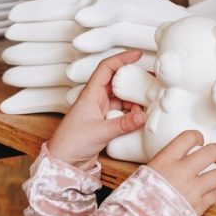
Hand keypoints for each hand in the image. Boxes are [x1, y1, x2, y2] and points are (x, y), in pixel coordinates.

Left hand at [47, 49, 147, 170]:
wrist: (63, 161)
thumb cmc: (71, 143)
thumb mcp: (99, 132)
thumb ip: (123, 124)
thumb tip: (143, 116)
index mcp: (90, 94)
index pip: (106, 68)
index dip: (121, 58)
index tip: (137, 54)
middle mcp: (95, 99)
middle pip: (117, 82)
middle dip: (133, 81)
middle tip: (151, 83)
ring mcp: (100, 110)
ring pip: (122, 98)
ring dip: (134, 100)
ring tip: (148, 104)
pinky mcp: (105, 122)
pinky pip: (122, 111)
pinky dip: (132, 112)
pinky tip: (140, 117)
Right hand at [146, 130, 215, 215]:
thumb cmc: (135, 197)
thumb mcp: (145, 172)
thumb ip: (163, 163)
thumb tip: (173, 159)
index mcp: (165, 160)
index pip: (189, 137)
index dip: (197, 136)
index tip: (198, 140)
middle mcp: (182, 172)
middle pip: (212, 152)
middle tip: (214, 155)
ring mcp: (193, 190)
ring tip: (211, 176)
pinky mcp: (199, 206)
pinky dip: (214, 192)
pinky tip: (206, 192)